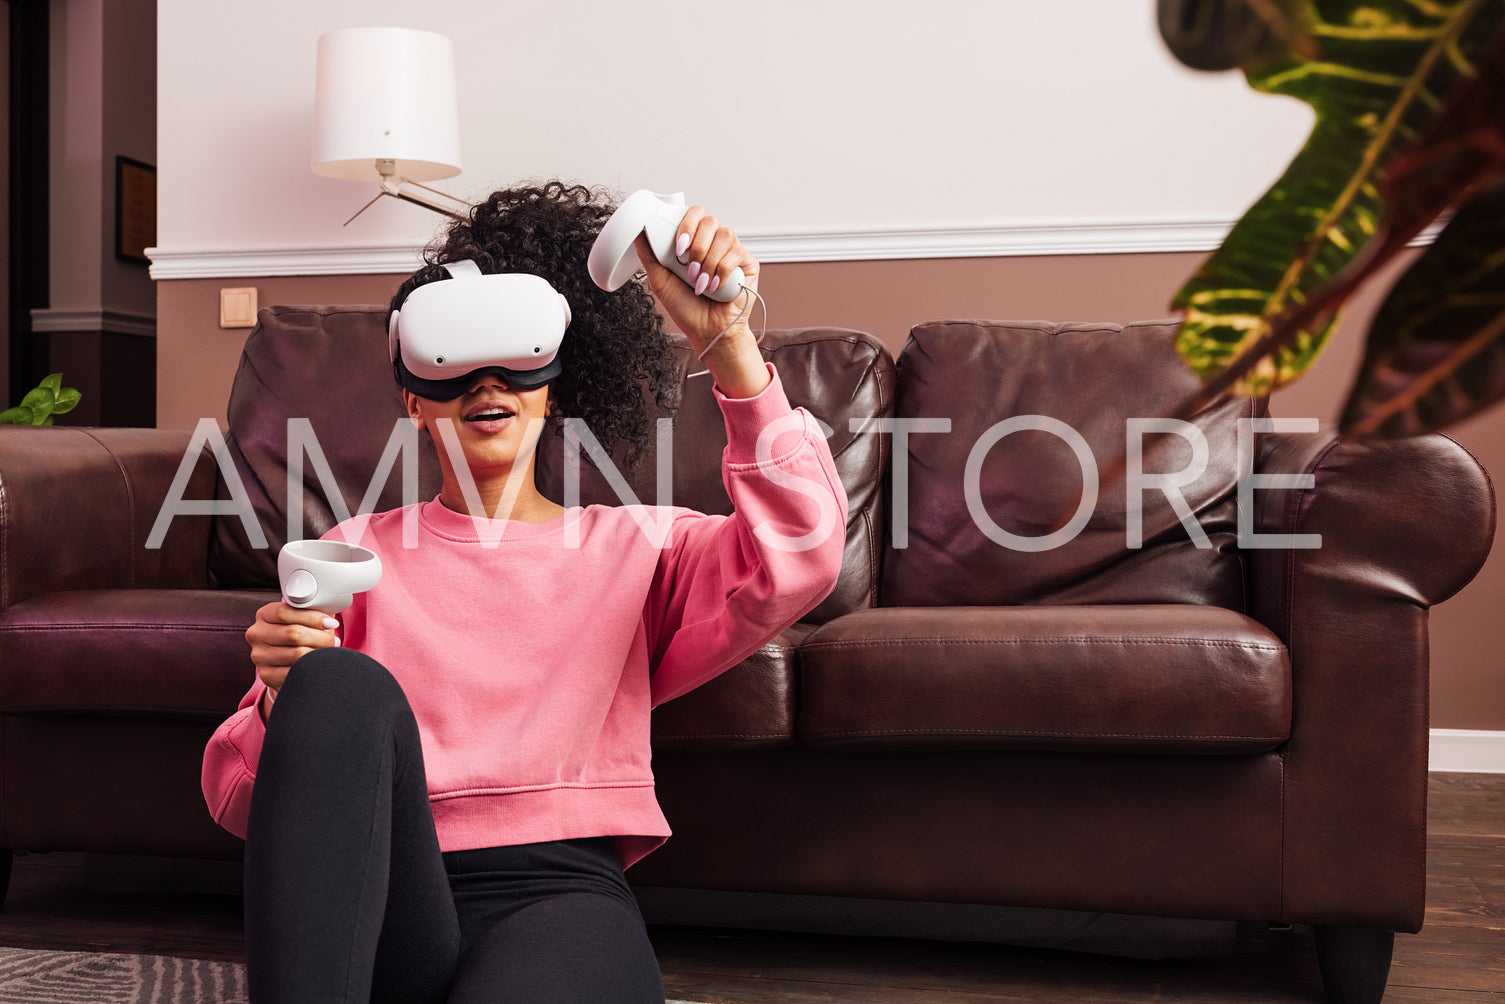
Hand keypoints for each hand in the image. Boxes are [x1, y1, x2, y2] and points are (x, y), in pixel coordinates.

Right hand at [246, 601, 340, 716]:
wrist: (287, 661)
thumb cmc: (300, 633)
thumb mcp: (302, 618)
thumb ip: (313, 611)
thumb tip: (330, 613)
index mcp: (264, 615)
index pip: (284, 612)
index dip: (312, 617)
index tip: (331, 623)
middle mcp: (257, 634)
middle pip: (293, 634)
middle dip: (320, 637)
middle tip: (333, 641)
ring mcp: (259, 655)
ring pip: (297, 654)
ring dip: (318, 653)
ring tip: (328, 652)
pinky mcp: (266, 675)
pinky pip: (295, 672)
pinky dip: (311, 668)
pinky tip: (317, 664)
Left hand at [633, 207, 769, 397]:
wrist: (707, 331)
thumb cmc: (686, 307)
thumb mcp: (659, 279)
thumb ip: (649, 253)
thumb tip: (637, 229)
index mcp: (695, 240)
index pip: (694, 214)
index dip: (686, 225)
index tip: (678, 248)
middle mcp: (714, 242)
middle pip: (710, 221)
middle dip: (697, 247)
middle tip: (690, 270)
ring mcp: (732, 251)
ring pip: (725, 235)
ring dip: (709, 261)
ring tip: (702, 283)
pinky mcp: (748, 263)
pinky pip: (737, 253)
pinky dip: (723, 271)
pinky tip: (716, 287)